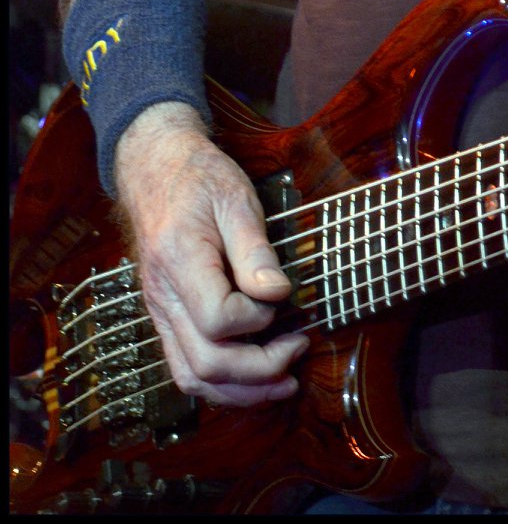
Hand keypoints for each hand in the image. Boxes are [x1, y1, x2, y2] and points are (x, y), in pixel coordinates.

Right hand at [114, 101, 308, 406]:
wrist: (156, 168)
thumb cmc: (200, 178)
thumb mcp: (236, 198)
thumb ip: (255, 250)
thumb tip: (278, 294)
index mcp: (180, 261)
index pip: (218, 318)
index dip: (257, 318)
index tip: (283, 295)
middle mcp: (163, 296)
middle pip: (206, 362)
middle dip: (260, 370)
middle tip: (299, 348)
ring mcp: (159, 311)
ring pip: (191, 377)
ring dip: (241, 391)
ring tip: (283, 382)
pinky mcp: (164, 317)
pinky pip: (185, 366)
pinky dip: (220, 383)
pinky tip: (252, 376)